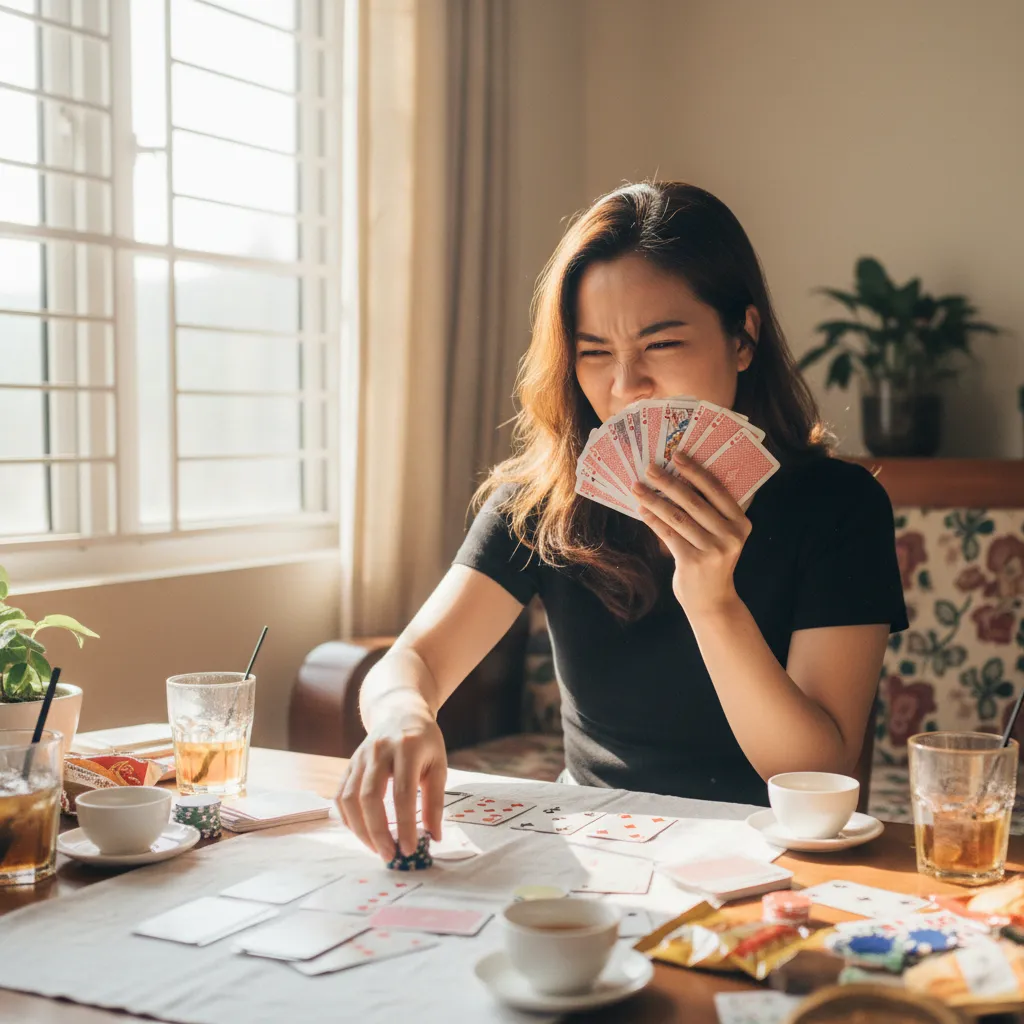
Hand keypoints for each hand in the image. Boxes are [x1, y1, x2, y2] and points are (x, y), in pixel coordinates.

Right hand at [336, 706, 447, 859]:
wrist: (400, 712)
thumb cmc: (424, 742)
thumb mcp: (439, 765)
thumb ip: (435, 801)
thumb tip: (433, 837)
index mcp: (407, 749)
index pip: (403, 794)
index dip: (405, 824)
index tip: (410, 849)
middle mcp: (378, 751)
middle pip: (370, 798)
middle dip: (378, 832)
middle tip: (390, 855)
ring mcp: (359, 757)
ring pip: (349, 799)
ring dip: (360, 830)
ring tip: (376, 848)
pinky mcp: (349, 764)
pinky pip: (340, 796)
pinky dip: (348, 819)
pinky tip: (361, 833)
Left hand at [631, 450, 750, 617]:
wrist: (713, 601)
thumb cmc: (713, 560)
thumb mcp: (722, 535)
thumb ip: (710, 512)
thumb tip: (677, 479)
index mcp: (741, 522)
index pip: (716, 489)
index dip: (695, 471)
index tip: (677, 454)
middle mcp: (731, 535)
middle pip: (694, 501)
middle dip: (668, 482)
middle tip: (649, 468)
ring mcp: (713, 550)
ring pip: (678, 517)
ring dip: (654, 500)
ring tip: (637, 487)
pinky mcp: (693, 562)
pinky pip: (668, 535)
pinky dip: (653, 520)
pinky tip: (641, 510)